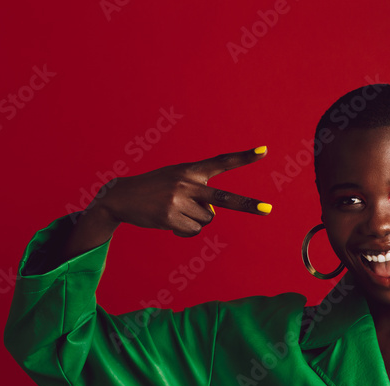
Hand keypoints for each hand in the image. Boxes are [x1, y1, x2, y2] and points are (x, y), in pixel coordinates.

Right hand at [91, 146, 270, 237]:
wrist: (121, 197)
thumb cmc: (155, 189)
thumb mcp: (176, 182)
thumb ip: (198, 194)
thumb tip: (211, 216)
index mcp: (190, 170)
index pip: (221, 161)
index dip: (243, 157)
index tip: (264, 150)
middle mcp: (187, 183)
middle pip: (224, 199)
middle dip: (248, 205)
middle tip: (268, 210)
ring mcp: (178, 201)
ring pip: (206, 220)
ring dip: (194, 220)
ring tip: (174, 212)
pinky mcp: (170, 218)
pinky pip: (192, 231)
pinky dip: (184, 230)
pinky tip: (169, 221)